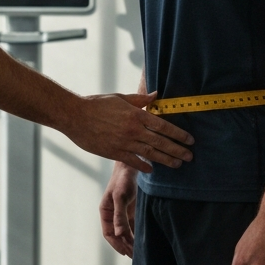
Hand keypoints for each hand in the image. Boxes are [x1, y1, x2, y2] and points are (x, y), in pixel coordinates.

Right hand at [68, 92, 192, 172]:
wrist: (75, 116)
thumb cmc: (97, 104)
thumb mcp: (120, 98)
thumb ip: (140, 99)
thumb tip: (156, 95)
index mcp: (136, 115)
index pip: (163, 126)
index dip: (178, 134)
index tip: (189, 139)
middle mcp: (133, 130)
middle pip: (160, 142)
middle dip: (177, 150)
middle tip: (190, 156)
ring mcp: (124, 143)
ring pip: (150, 153)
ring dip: (166, 160)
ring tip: (178, 164)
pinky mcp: (114, 152)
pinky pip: (133, 161)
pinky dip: (144, 166)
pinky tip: (152, 170)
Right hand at [99, 161, 137, 256]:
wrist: (134, 166)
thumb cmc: (123, 180)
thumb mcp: (120, 197)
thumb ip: (119, 216)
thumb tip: (120, 234)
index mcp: (105, 211)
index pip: (108, 233)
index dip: (116, 244)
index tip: (125, 253)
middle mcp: (113, 214)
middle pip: (118, 234)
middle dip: (125, 245)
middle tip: (135, 256)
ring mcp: (123, 212)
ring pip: (126, 231)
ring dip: (132, 241)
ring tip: (139, 252)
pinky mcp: (133, 210)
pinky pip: (134, 225)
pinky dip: (138, 233)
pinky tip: (144, 240)